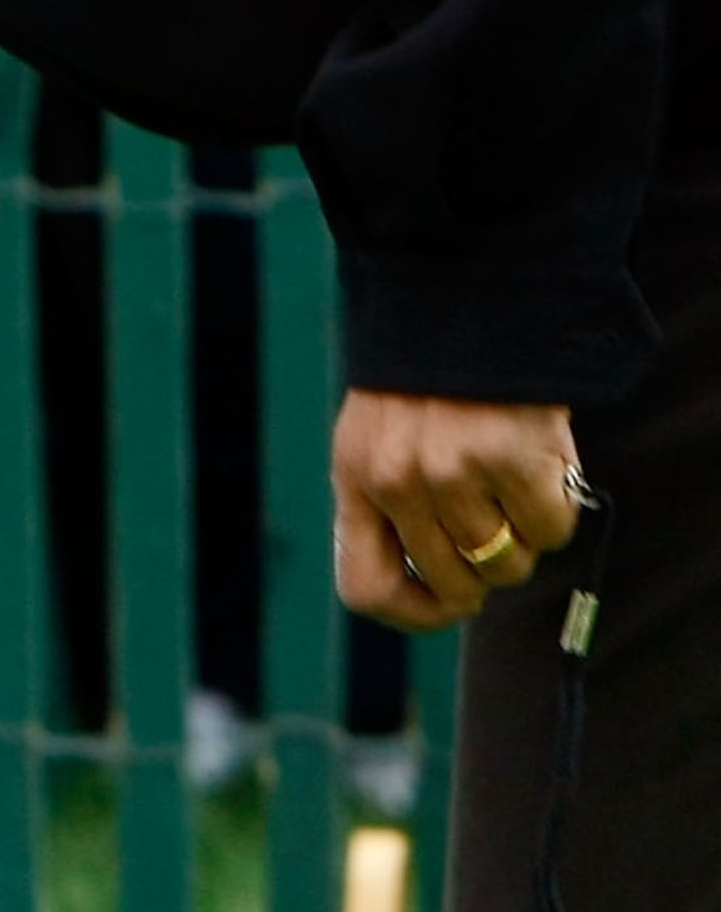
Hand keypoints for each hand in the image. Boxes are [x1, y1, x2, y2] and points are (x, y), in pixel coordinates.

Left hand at [330, 388, 582, 629]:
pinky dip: (556, 510)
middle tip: (496, 526)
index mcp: (355, 478)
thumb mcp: (380, 438)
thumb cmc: (429, 380)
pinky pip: (550, 530)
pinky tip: (542, 468)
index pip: (366, 589)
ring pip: (505, 565)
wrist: (469, 299)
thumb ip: (392, 505)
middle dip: (482, 571)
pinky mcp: (510, 458)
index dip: (413, 612)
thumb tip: (440, 588)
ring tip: (514, 486)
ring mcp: (452, 473)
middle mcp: (395, 482)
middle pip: (454, 587)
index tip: (445, 598)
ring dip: (523, 538)